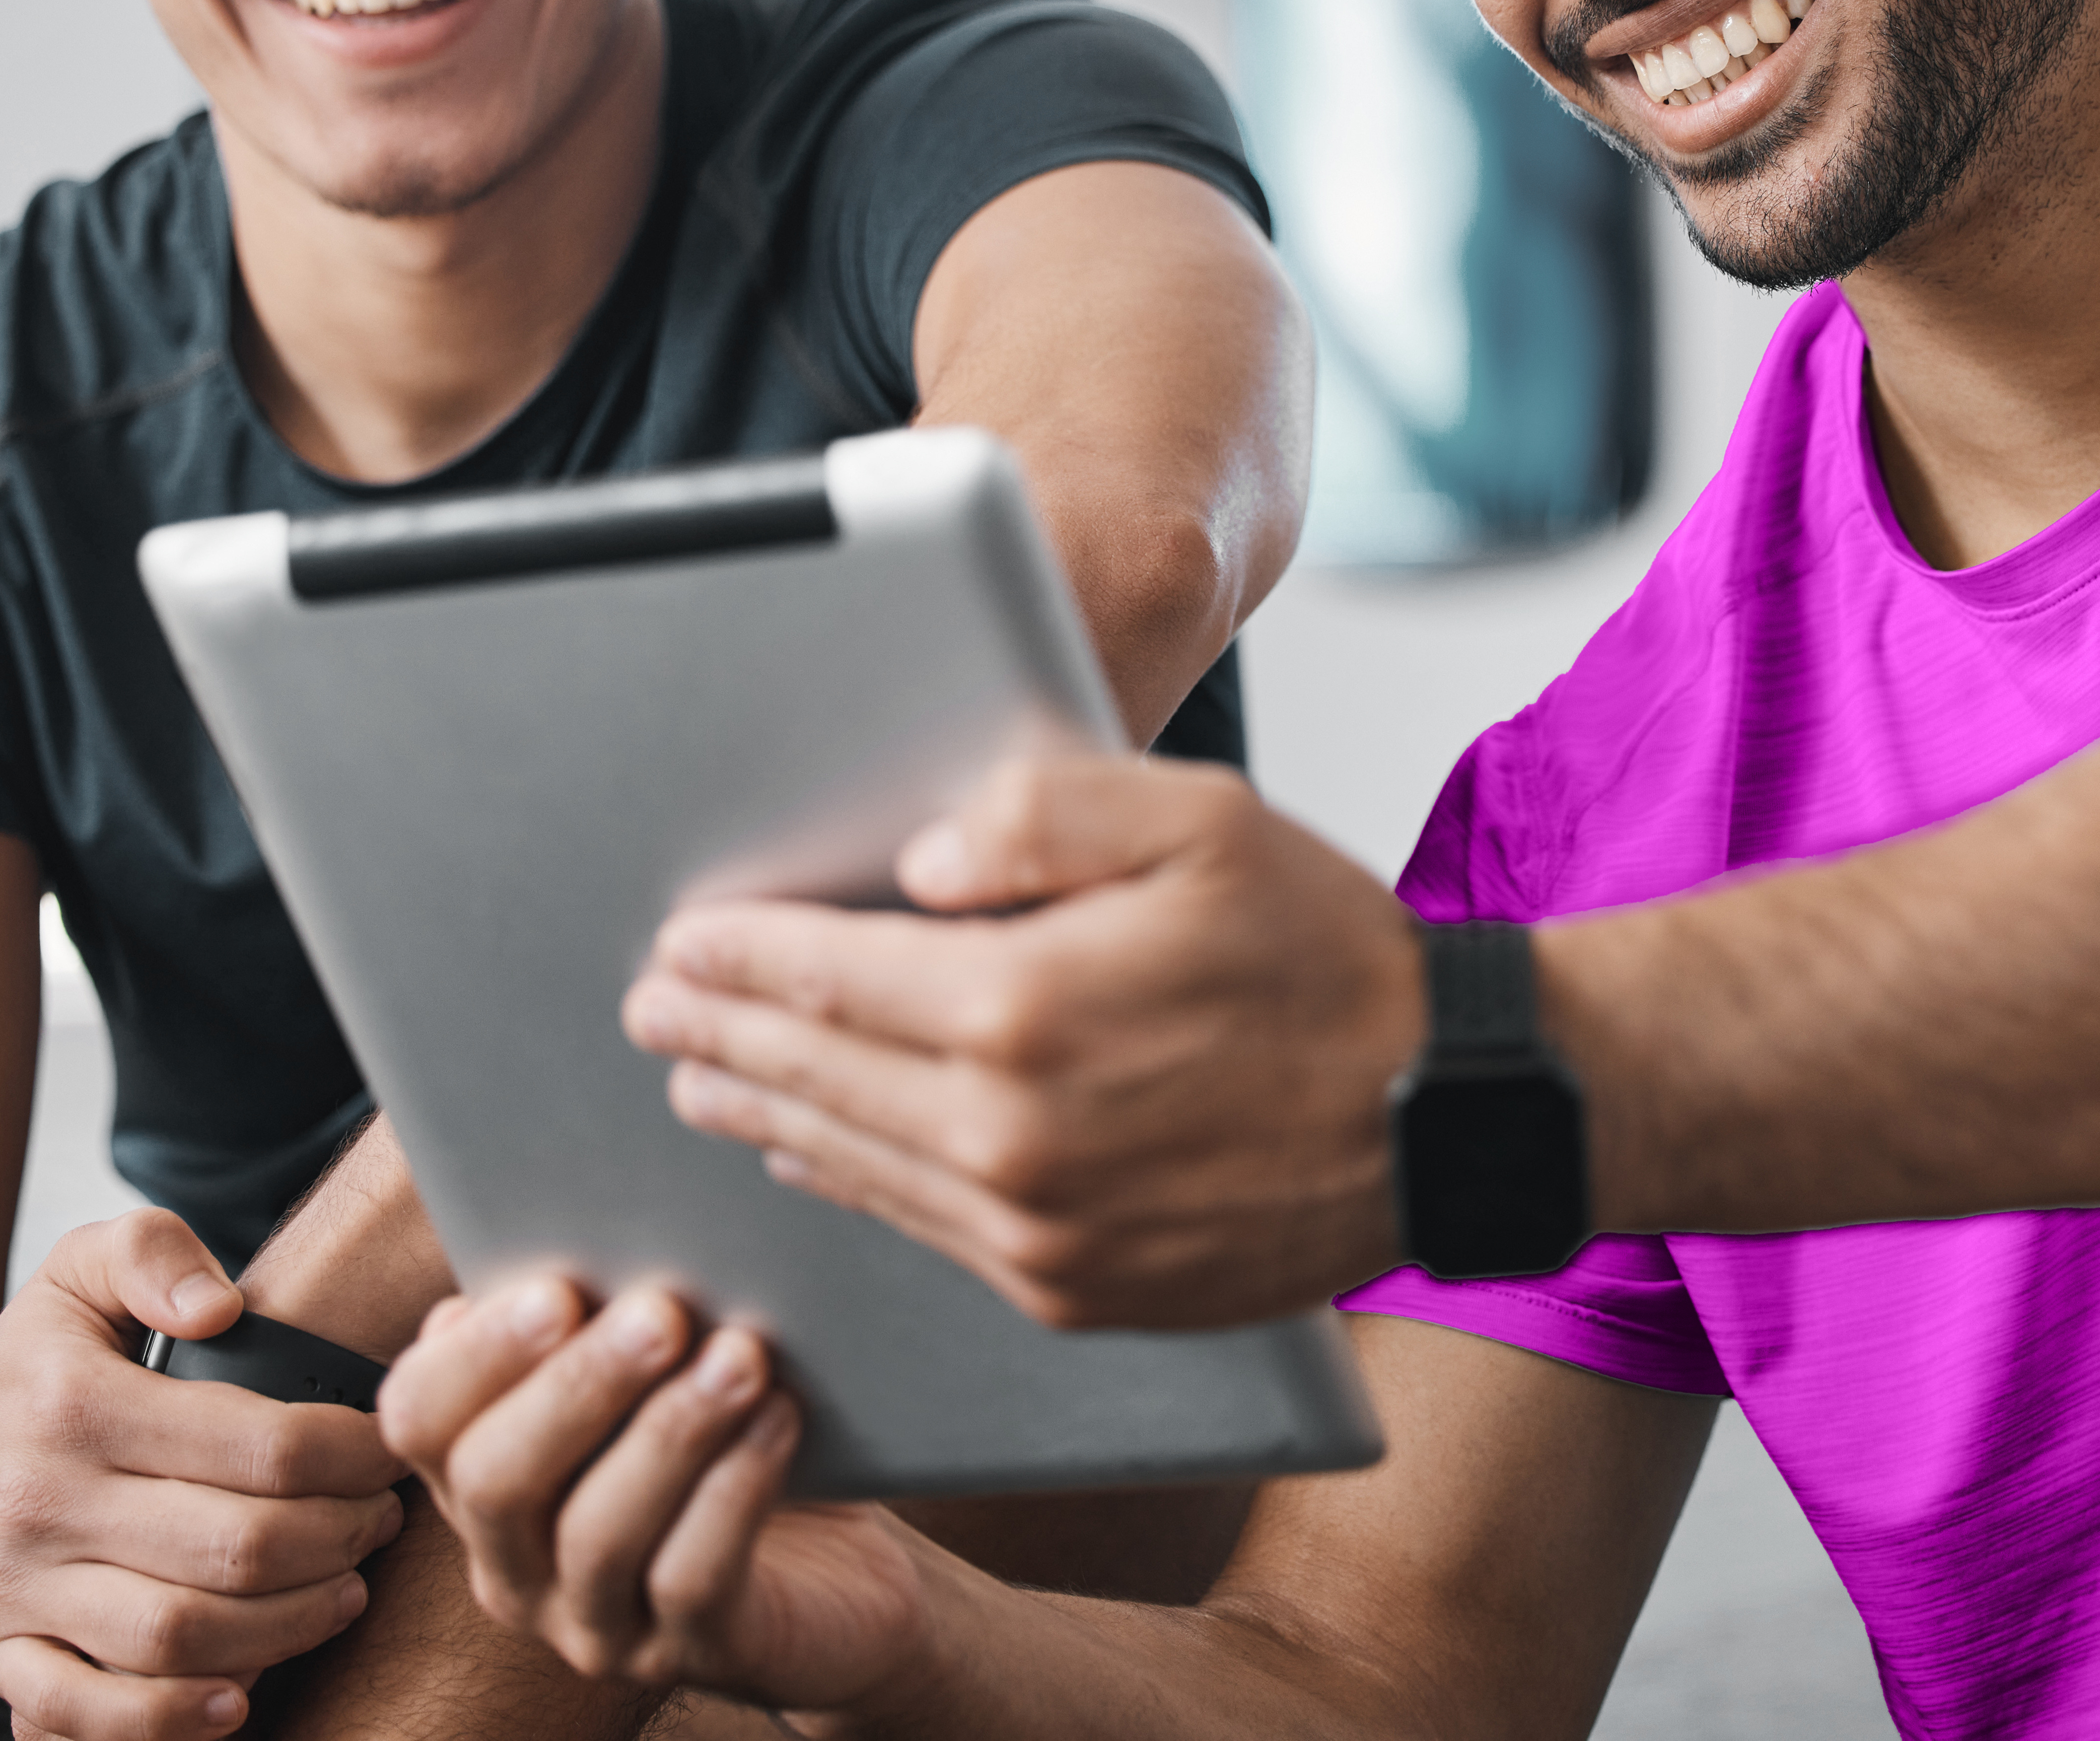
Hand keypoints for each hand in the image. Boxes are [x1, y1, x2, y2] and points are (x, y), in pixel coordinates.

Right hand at [0, 1211, 410, 1740]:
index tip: (389, 1452)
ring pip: (179, 1638)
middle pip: (234, 1549)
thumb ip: (153, 1253)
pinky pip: (87, 1713)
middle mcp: (41, 1503)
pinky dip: (171, 1718)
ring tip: (343, 1591)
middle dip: (338, 1540)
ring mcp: (15, 1593)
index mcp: (76, 1404)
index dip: (352, 1456)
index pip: (259, 1446)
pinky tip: (243, 1696)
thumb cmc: (31, 1366)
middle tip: (378, 1523)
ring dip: (288, 1627)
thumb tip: (222, 1306)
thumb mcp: (79, 1270)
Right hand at [378, 1273, 931, 1704]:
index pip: (418, 1420)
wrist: (841, 1578)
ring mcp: (596, 1625)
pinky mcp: (694, 1656)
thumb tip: (570, 1214)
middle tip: (658, 1309)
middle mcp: (516, 1564)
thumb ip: (596, 1314)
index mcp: (480, 1479)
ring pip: (597, 1533)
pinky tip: (779, 1420)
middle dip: (574, 1386)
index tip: (555, 1284)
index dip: (474, 1356)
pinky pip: (692, 1579)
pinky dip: (734, 1491)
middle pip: (496, 1478)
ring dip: (668, 1432)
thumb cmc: (725, 1444)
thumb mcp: (653, 1375)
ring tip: (741, 1354)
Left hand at [624, 757, 1423, 1327]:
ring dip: (764, 1114)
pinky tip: (812, 1154)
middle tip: (654, 1005)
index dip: (740, 955)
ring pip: (855, 1162)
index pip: (828, 976)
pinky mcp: (1074, 1287)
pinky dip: (850, 1184)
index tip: (677, 941)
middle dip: (723, 1033)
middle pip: (818, 1076)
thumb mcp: (1198, 822)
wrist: (1445, 1112)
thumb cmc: (1324, 947)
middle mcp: (1012, 1138)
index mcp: (1025, 1011)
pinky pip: (923, 1231)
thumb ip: (1044, 812)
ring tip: (701, 1078)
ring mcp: (1040, 1231)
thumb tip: (915, 862)